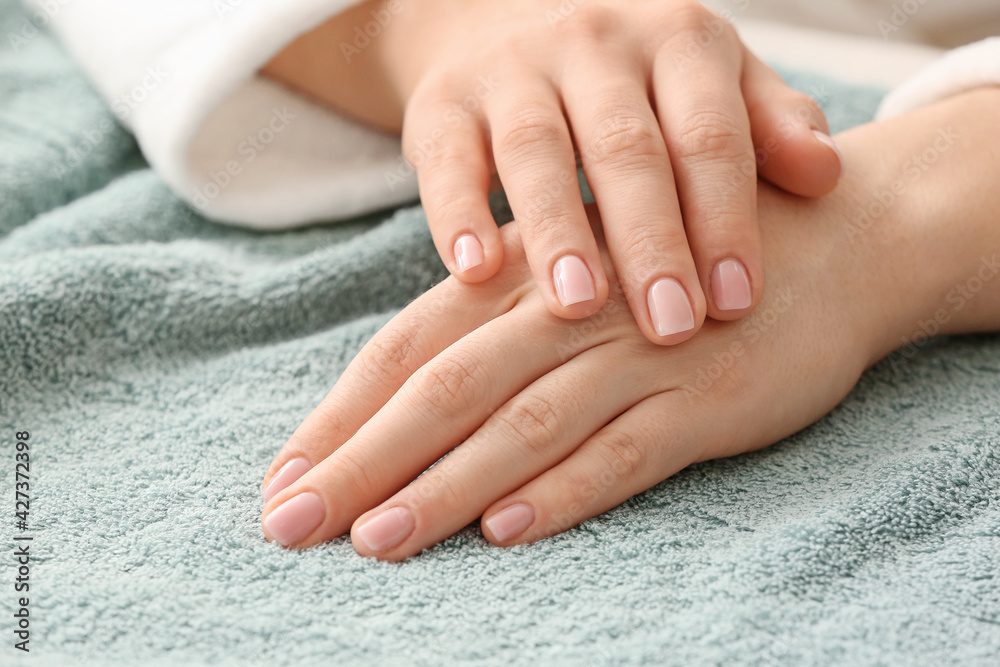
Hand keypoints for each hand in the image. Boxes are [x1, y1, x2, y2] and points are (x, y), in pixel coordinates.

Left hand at [258, 88, 999, 559]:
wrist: (827, 243)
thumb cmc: (675, 269)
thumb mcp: (579, 281)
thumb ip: (497, 331)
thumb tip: (401, 410)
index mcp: (524, 277)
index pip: (407, 346)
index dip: (341, 414)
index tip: (284, 478)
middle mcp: (570, 311)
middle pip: (444, 388)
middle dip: (363, 459)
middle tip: (292, 525)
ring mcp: (640, 356)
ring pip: (522, 425)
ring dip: (446, 485)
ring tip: (377, 540)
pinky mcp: (707, 399)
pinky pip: (625, 451)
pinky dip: (565, 491)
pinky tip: (510, 531)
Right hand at [262, 0, 843, 344]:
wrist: (508, 20)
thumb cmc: (633, 79)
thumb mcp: (709, 81)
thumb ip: (769, 125)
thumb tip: (828, 177)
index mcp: (677, 40)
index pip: (709, 133)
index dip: (725, 218)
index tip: (737, 303)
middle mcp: (595, 43)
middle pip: (627, 146)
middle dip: (650, 241)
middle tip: (670, 327)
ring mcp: (512, 69)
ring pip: (536, 149)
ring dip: (557, 230)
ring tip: (576, 307)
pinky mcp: (442, 102)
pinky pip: (447, 159)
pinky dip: (458, 213)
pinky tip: (474, 272)